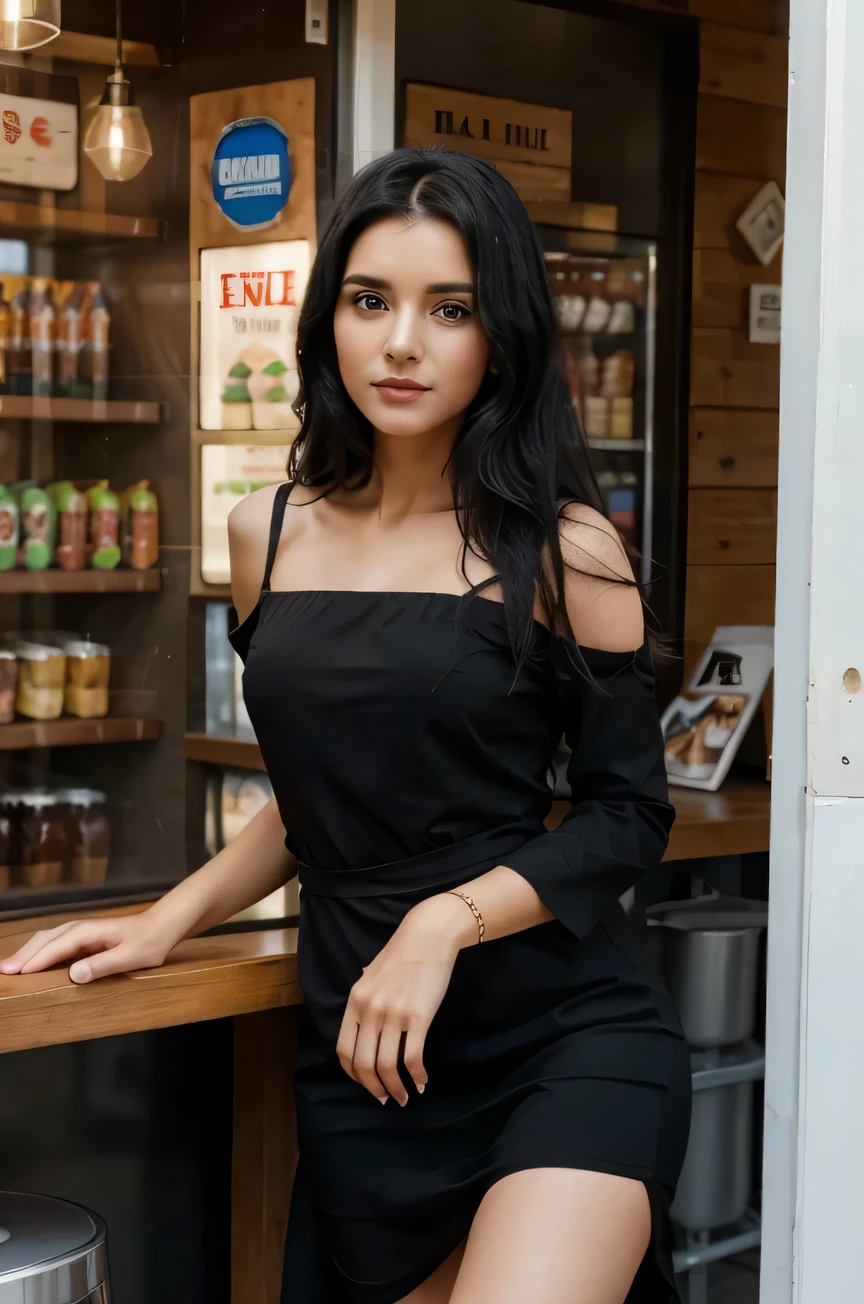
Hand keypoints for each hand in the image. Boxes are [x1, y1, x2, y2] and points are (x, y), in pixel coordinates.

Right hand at [0, 911, 171, 984]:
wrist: (163, 926)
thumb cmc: (150, 943)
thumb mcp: (131, 957)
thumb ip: (103, 965)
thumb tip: (74, 974)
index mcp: (89, 933)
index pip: (56, 947)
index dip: (35, 960)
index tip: (16, 973)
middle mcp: (81, 928)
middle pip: (45, 940)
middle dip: (24, 955)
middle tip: (3, 972)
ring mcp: (82, 931)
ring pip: (48, 938)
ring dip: (28, 951)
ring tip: (10, 967)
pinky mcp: (85, 936)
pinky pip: (56, 942)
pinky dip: (40, 950)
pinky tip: (34, 960)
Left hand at [335, 893, 476, 1106]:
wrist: (428, 936)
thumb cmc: (402, 954)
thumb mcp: (372, 976)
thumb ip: (365, 1000)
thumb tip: (364, 1021)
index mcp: (355, 1002)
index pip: (344, 1051)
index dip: (354, 1075)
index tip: (366, 1085)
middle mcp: (370, 1010)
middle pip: (364, 1064)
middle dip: (374, 1089)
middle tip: (386, 1100)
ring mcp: (393, 1014)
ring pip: (387, 1065)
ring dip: (396, 1088)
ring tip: (405, 1097)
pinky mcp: (418, 1017)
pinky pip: (412, 1058)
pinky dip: (417, 1076)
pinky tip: (423, 1081)